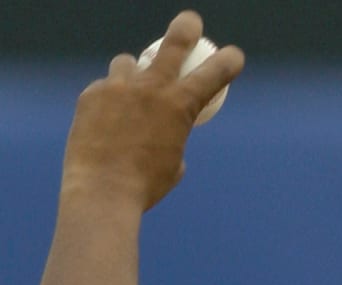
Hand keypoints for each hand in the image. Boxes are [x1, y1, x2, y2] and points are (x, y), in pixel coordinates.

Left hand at [61, 10, 243, 211]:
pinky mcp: (91, 96)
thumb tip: (167, 129)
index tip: (234, 56)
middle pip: (173, 44)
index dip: (229, 60)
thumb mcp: (173, 162)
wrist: (103, 191)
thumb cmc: (147, 184)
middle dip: (186, 28)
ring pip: (127, 63)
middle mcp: (151, 88)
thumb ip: (173, 135)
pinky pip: (104, 89)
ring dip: (132, 72)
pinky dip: (108, 101)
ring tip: (129, 92)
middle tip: (191, 21)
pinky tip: (104, 123)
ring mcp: (118, 88)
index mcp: (181, 105)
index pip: (214, 73)